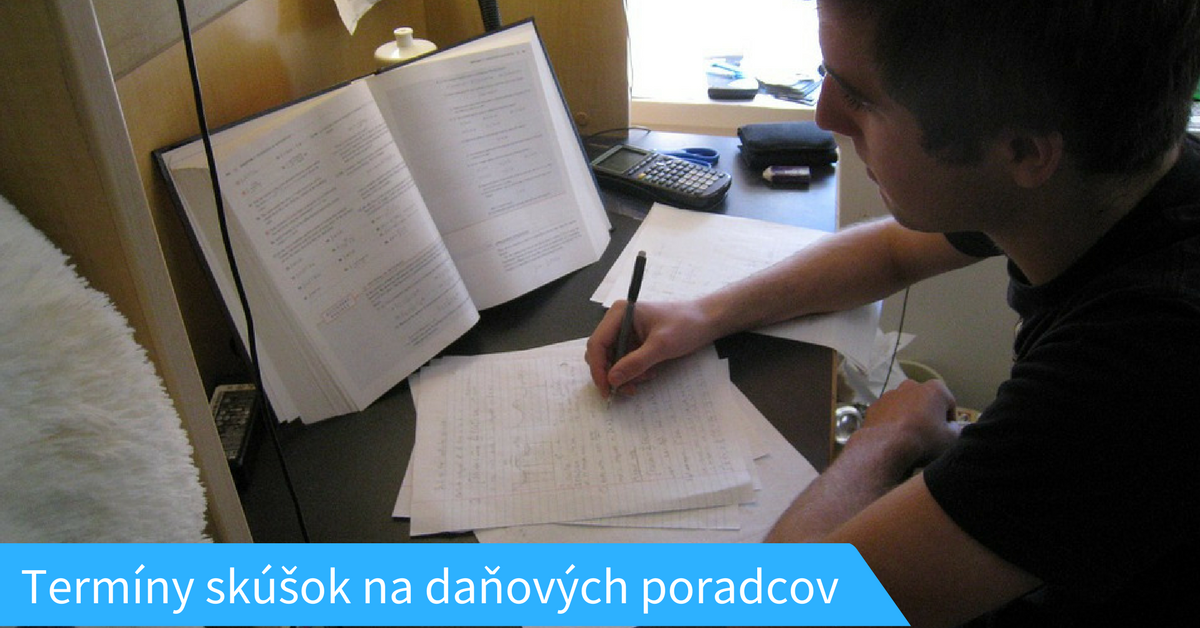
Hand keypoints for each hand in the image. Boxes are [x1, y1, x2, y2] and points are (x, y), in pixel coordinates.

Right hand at [584, 298, 713, 395]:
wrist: (708, 320)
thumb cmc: (686, 325)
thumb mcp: (661, 346)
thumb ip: (635, 363)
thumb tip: (612, 379)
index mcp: (619, 314)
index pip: (597, 343)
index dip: (598, 369)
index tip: (607, 389)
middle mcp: (618, 322)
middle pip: (601, 353)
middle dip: (612, 373)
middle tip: (625, 390)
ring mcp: (627, 332)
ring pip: (613, 361)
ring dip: (625, 375)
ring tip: (644, 380)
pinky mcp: (636, 342)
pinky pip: (626, 361)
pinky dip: (634, 372)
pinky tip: (649, 373)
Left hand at [859, 379, 961, 469]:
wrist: (885, 445)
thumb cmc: (924, 439)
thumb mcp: (950, 439)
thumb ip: (955, 429)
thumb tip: (951, 427)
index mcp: (935, 388)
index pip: (949, 404)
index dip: (950, 420)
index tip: (946, 434)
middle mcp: (912, 385)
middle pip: (925, 401)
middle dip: (928, 414)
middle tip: (927, 434)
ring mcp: (890, 393)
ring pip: (905, 405)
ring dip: (909, 416)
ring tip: (909, 436)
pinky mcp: (875, 405)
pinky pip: (888, 413)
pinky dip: (892, 421)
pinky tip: (893, 436)